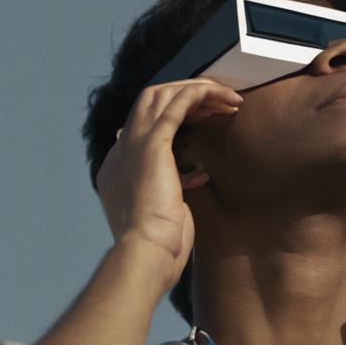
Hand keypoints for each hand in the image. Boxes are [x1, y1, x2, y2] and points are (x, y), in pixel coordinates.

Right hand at [95, 77, 242, 293]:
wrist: (147, 254)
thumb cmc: (160, 247)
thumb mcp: (163, 212)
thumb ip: (171, 190)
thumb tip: (190, 177)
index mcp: (117, 171)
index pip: (142, 131)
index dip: (173, 122)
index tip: (201, 126)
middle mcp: (120, 152)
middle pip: (148, 104)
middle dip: (183, 97)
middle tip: (215, 103)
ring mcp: (133, 145)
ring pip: (161, 95)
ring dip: (196, 90)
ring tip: (228, 97)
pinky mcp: (152, 144)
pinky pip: (179, 103)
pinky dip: (203, 94)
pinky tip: (227, 99)